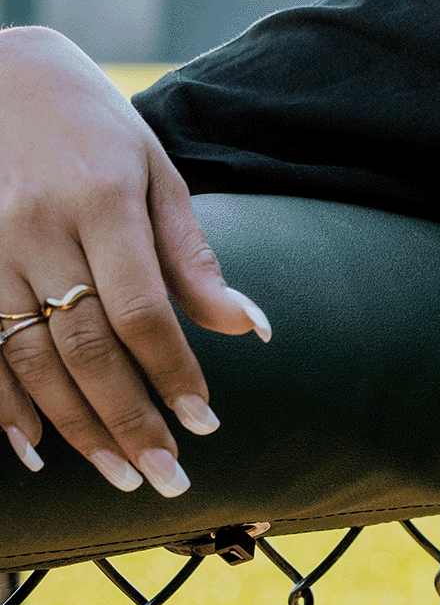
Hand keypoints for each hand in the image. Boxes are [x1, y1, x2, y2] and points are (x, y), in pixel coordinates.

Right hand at [0, 28, 265, 493]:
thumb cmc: (93, 126)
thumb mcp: (156, 172)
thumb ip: (193, 257)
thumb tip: (251, 328)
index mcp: (101, 201)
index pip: (143, 311)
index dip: (172, 374)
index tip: (204, 424)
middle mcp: (36, 229)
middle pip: (86, 348)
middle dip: (129, 422)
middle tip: (165, 478)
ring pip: (28, 359)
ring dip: (74, 427)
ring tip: (119, 474)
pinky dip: (1, 403)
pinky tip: (32, 446)